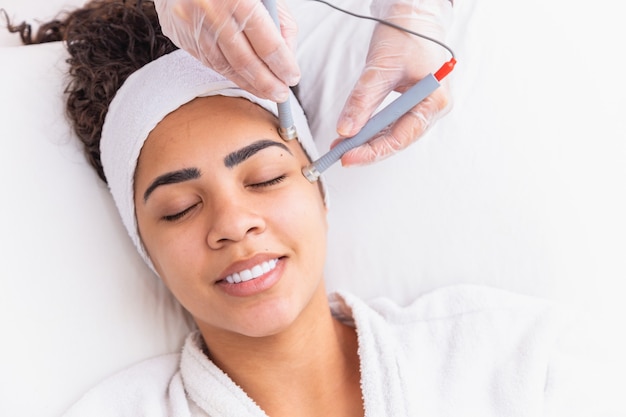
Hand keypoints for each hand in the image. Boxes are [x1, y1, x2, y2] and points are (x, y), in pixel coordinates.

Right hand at [153, 0, 299, 101]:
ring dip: (249, 84)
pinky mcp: (181, 35)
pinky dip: (230, 74)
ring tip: (266, 92)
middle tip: (281, 93)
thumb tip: (288, 58)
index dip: (282, 65)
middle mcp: (212, 11)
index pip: (266, 43)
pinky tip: (244, 81)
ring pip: (226, 66)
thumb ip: (279, 23)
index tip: (292, 77)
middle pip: (245, 61)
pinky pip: (210, 63)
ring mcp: (193, 25)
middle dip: (267, 83)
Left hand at [334, 0, 452, 165]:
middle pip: (398, 139)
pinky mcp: (411, 104)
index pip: (401, 137)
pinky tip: (354, 135)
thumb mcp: (380, 68)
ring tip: (342, 146)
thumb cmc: (406, 34)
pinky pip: (391, 123)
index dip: (373, 150)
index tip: (348, 156)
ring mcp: (423, 107)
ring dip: (367, 141)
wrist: (412, 16)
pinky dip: (372, 129)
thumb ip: (363, 100)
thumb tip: (346, 130)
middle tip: (340, 155)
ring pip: (393, 134)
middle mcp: (433, 108)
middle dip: (368, 149)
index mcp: (435, 100)